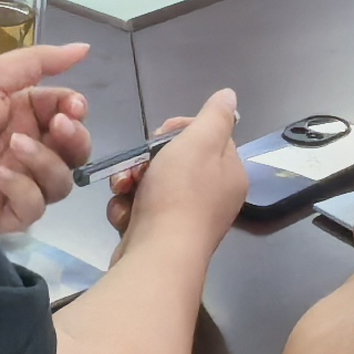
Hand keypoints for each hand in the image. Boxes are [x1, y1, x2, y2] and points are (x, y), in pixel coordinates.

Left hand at [0, 42, 94, 235]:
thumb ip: (40, 62)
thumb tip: (85, 48)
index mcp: (22, 116)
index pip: (67, 117)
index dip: (75, 112)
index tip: (72, 108)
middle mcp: (23, 151)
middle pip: (73, 156)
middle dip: (74, 139)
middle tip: (60, 126)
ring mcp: (14, 185)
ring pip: (59, 183)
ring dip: (45, 161)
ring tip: (15, 144)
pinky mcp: (2, 214)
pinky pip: (32, 208)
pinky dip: (21, 187)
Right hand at [105, 90, 245, 251]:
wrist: (158, 256)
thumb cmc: (179, 194)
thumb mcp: (199, 142)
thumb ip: (215, 116)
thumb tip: (229, 96)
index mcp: (230, 174)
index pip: (209, 137)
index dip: (180, 130)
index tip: (160, 133)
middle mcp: (213, 198)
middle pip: (176, 162)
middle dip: (148, 160)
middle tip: (138, 165)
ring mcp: (186, 220)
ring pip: (152, 185)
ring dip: (131, 183)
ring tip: (123, 190)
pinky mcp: (160, 237)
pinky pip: (141, 210)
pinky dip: (128, 209)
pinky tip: (124, 215)